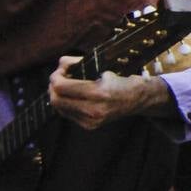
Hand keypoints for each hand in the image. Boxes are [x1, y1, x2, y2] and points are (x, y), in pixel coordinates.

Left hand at [48, 56, 172, 130]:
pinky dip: (65, 104)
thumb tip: (61, 64)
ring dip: (57, 95)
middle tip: (58, 78)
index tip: (60, 71)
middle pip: (56, 99)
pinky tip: (72, 97)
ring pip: (58, 108)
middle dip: (53, 87)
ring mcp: (91, 121)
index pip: (62, 86)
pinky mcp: (89, 126)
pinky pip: (67, 114)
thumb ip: (79, 65)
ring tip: (65, 87)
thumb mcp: (103, 68)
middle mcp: (94, 110)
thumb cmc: (121, 81)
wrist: (137, 100)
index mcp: (99, 93)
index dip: (56, 76)